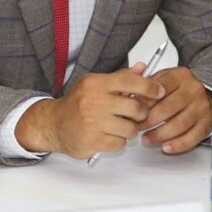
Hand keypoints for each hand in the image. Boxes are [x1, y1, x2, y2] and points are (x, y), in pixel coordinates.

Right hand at [15, 63, 165, 158]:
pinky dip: (116, 141)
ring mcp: (92, 122)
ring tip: (118, 126)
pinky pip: (119, 144)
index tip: (158, 92)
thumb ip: (120, 78)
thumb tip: (142, 67)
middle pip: (136, 108)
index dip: (150, 87)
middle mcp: (92, 101)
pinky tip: (107, 135)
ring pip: (130, 129)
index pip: (131, 82)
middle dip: (140, 113)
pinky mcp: (92, 141)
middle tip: (135, 114)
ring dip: (128, 130)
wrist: (53, 124)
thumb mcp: (95, 84)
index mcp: (95, 83)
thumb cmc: (77, 104)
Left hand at [139, 67, 211, 153]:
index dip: (144, 100)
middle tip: (136, 127)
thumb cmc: (177, 87)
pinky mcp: (207, 123)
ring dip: (160, 134)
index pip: (160, 87)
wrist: (206, 93)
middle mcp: (193, 90)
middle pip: (168, 108)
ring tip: (146, 139)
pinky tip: (165, 147)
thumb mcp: (162, 77)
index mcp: (180, 76)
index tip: (131, 109)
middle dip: (149, 120)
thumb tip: (127, 94)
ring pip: (180, 124)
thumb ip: (145, 84)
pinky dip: (178, 144)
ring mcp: (202, 107)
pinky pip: (193, 137)